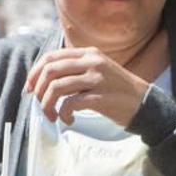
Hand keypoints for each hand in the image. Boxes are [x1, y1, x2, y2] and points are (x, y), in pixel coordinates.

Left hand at [26, 47, 151, 126]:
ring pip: (57, 88)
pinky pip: (70, 104)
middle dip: (39, 90)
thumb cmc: (118, 91)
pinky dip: (64, 114)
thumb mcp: (98, 71)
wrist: (146, 104)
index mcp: (89, 54)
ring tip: (53, 116)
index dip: (35, 73)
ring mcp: (97, 79)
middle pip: (51, 71)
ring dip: (48, 105)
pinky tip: (69, 120)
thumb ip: (76, 70)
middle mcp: (92, 62)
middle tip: (40, 105)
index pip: (52, 57)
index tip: (30, 89)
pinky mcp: (100, 97)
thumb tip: (44, 81)